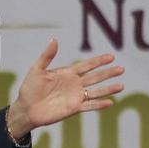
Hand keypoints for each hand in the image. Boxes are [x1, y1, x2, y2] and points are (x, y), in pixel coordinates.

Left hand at [9, 38, 123, 134]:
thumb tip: (54, 39)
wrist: (26, 108)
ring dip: (108, 89)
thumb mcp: (37, 69)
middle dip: (108, 73)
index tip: (111, 56)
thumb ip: (47, 56)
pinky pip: (89, 106)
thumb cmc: (30, 88)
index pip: (86, 65)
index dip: (98, 61)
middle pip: (95, 77)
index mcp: (67, 73)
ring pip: (96, 91)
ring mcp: (75, 96)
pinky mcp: (73, 108)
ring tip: (121, 85)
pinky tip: (110, 102)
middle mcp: (74, 84)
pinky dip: (99, 104)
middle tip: (122, 69)